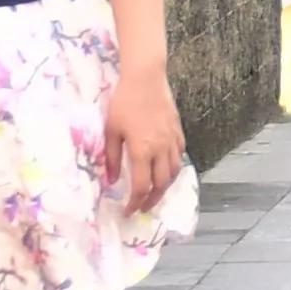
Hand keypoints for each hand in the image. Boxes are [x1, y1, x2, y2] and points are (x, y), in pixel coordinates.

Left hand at [104, 59, 187, 218]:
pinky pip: (180, 156)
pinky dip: (174, 168)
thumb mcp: (111, 130)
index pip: (141, 187)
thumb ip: (111, 158)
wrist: (146, 78)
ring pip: (174, 172)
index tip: (128, 211)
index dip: (135, 203)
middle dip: (152, 200)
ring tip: (155, 193)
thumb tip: (110, 180)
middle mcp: (161, 150)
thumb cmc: (123, 102)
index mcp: (142, 151)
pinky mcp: (178, 131)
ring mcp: (172, 140)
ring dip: (165, 187)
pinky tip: (166, 169)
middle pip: (161, 185)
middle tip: (142, 208)